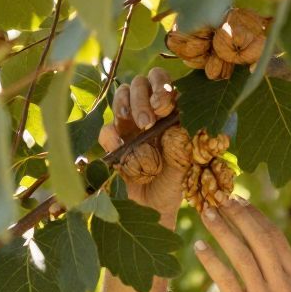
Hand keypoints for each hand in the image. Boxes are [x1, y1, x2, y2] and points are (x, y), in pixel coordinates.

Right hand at [97, 73, 185, 228]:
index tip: (163, 105)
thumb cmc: (173, 185)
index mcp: (168, 111)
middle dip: (142, 97)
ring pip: (121, 96)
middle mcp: (148, 112)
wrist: (154, 210)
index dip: (160, 86)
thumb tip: (175, 123)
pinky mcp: (113, 142)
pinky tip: (119, 144)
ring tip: (135, 124)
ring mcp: (128, 125)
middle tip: (147, 121)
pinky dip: (111, 134)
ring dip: (126, 105)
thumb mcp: (183, 164)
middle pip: (139, 83)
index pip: (161, 81)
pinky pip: (107, 129)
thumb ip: (180, 144)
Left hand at [193, 195, 290, 291]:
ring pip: (240, 252)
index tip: (239, 200)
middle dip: (237, 213)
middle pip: (258, 237)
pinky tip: (199, 247)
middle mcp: (284, 285)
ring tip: (205, 213)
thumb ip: (285, 279)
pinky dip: (211, 258)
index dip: (255, 215)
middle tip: (219, 197)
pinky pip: (226, 278)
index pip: (275, 237)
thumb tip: (269, 255)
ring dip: (221, 229)